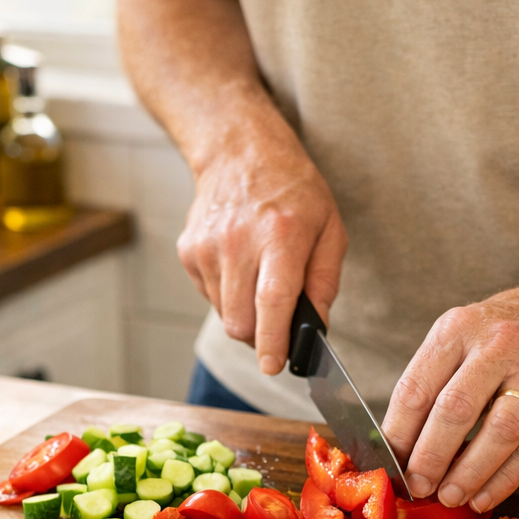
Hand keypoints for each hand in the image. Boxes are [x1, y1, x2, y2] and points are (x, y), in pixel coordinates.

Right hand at [177, 135, 347, 373]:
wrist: (239, 153)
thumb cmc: (293, 191)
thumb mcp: (330, 228)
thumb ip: (325, 281)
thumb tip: (316, 328)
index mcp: (280, 235)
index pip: (271, 300)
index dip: (272, 340)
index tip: (273, 365)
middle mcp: (238, 241)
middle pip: (241, 320)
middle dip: (261, 337)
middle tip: (279, 326)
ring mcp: (207, 247)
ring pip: (224, 315)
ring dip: (245, 314)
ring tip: (259, 280)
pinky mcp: (189, 252)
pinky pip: (210, 297)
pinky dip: (228, 296)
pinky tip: (240, 266)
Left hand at [382, 276, 518, 511]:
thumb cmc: (499, 334)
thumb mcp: (459, 338)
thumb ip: (430, 383)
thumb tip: (400, 447)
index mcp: (457, 330)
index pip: (417, 388)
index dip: (398, 434)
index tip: (389, 466)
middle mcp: (496, 346)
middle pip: (456, 409)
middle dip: (431, 457)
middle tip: (417, 486)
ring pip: (499, 431)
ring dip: (470, 472)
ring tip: (449, 497)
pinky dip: (504, 479)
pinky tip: (483, 497)